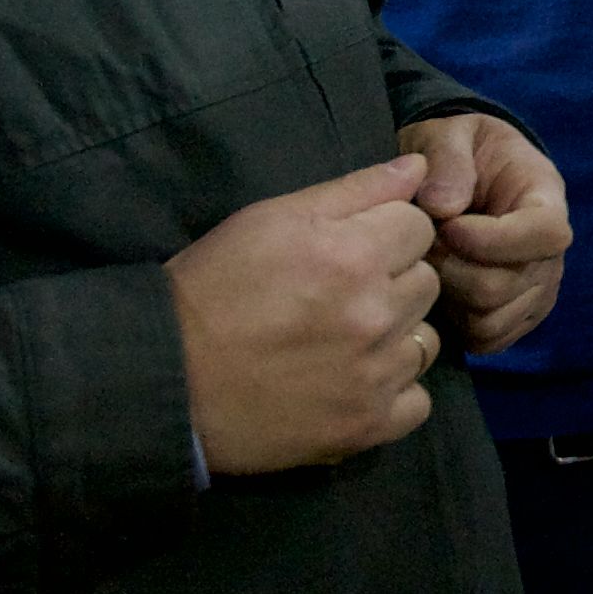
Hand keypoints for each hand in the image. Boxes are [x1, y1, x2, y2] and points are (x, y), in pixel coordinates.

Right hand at [167, 153, 446, 474]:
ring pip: (425, 340)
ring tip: (343, 342)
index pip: (420, 227)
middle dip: (393, 282)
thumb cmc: (212, 287)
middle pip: (426, 281)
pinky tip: (353, 383)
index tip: (350, 250)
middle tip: (339, 296)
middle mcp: (372, 313)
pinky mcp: (364, 426)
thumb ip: (355, 189)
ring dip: (395, 338)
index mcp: (352, 254)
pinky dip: (393, 394)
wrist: (166, 378)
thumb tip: (419, 167)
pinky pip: (418, 402)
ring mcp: (373, 375)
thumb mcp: (270, 219)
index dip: (386, 233)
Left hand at [399, 112, 572, 353]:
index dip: (494, 239)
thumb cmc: (459, 150)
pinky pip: (487, 339)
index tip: (448, 227)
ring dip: (450, 297)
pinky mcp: (518, 317)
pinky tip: (444, 291)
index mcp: (545, 197)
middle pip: (507, 286)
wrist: (464, 173)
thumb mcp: (449, 134)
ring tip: (432, 265)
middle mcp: (551, 252)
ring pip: (492, 319)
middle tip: (423, 246)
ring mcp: (538, 289)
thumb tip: (443, 208)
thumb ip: (446, 161)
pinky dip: (457, 323)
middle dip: (453, 270)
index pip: (546, 233)